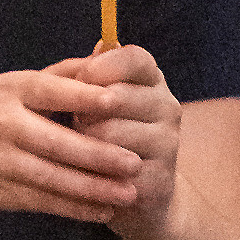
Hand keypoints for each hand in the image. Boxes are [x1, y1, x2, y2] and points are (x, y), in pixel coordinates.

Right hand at [0, 68, 140, 223]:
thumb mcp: (2, 86)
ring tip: (129, 193)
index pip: (50, 90)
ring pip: (54, 178)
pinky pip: (43, 202)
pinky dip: (75, 208)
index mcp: (7, 90)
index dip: (84, 97)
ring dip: (95, 189)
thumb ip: (54, 79)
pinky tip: (101, 211)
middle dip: (100, 155)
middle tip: (136, 161)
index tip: (119, 101)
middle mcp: (3, 125)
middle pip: (58, 143)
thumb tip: (104, 60)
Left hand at [52, 44, 182, 237]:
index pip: (134, 58)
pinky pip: (114, 170)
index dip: (101, 67)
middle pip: (118, 96)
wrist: (125, 190)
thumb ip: (83, 75)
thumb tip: (93, 49)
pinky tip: (85, 176)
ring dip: (82, 143)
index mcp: (150, 79)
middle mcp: (167, 106)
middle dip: (82, 110)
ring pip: (111, 134)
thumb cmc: (97, 132)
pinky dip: (90, 173)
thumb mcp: (88, 101)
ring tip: (75, 149)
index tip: (78, 80)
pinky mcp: (160, 178)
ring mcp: (168, 143)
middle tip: (71, 122)